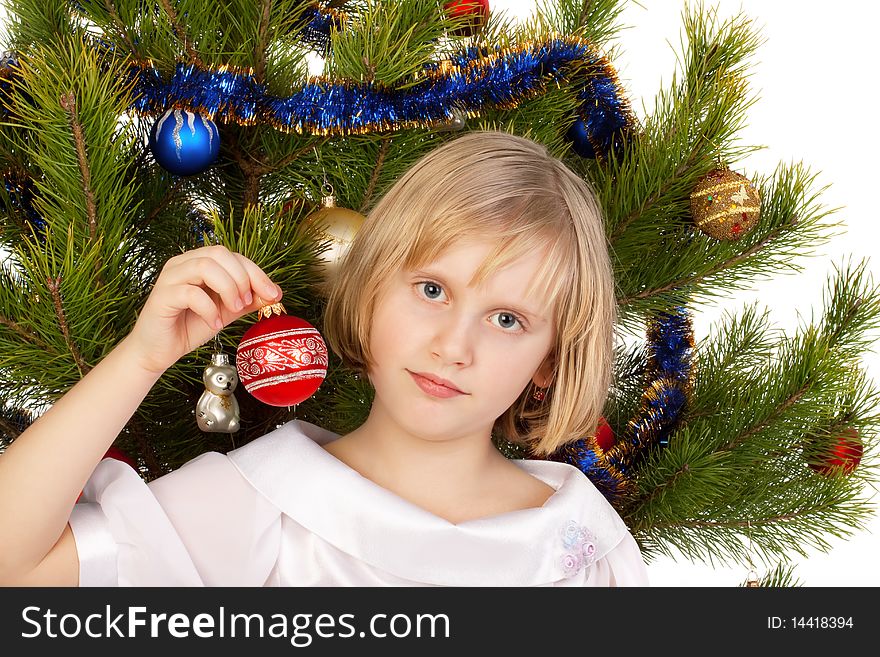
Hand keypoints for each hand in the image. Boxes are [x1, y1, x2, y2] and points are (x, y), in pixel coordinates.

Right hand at [124, 245, 281, 373]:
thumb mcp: (227, 312)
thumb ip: (247, 300)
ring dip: (227, 288)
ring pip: (205, 266)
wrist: (159, 351)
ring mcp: (170, 277)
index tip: (274, 293)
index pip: (233, 256)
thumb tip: (275, 292)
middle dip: (242, 278)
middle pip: (219, 253)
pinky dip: (209, 309)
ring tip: (233, 310)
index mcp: (199, 262)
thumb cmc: (190, 326)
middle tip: (247, 303)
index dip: (256, 272)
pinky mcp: (162, 296)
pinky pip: (190, 293)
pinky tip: (214, 324)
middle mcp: (183, 264)